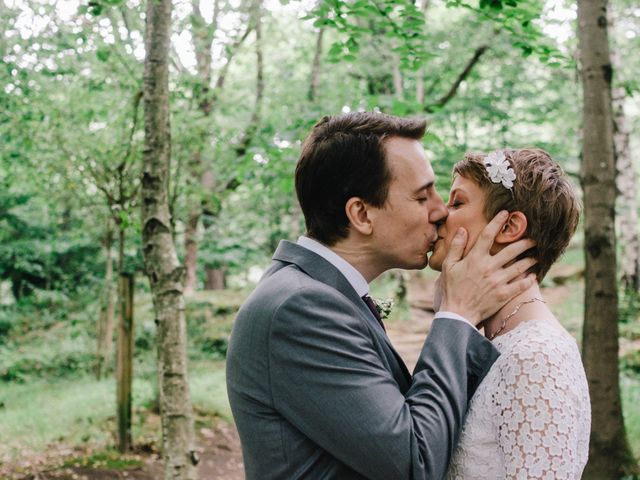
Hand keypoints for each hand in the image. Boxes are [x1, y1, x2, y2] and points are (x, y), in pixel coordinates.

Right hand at [439, 211, 536, 325]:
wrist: (458, 314)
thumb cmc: (452, 289)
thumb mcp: (449, 266)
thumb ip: (456, 247)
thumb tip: (461, 230)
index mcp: (475, 258)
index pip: (488, 235)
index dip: (497, 222)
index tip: (506, 213)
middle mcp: (489, 267)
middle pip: (512, 250)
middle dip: (525, 242)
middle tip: (533, 238)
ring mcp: (498, 281)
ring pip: (520, 266)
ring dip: (530, 259)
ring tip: (537, 255)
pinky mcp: (504, 294)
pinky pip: (521, 285)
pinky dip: (529, 279)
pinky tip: (534, 275)